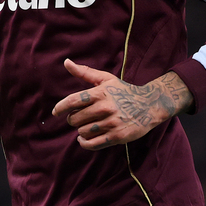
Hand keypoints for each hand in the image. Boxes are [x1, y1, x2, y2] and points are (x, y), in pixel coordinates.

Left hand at [52, 60, 190, 150]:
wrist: (150, 105)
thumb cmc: (123, 91)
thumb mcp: (106, 79)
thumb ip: (85, 72)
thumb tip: (66, 62)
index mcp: (100, 93)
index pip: (73, 101)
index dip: (61, 107)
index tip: (55, 112)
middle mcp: (105, 107)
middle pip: (75, 119)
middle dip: (74, 119)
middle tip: (79, 117)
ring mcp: (111, 123)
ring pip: (83, 132)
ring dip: (82, 130)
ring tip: (88, 125)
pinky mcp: (117, 136)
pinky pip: (92, 144)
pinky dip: (84, 143)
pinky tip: (84, 139)